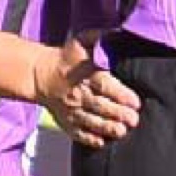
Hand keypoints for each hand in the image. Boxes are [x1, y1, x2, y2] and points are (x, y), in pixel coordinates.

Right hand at [34, 34, 140, 148]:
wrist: (40, 74)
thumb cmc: (68, 57)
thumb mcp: (81, 41)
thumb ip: (99, 37)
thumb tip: (118, 32)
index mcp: (84, 73)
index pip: (104, 84)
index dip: (120, 93)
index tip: (135, 101)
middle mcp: (78, 93)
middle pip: (99, 105)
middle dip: (117, 113)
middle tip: (133, 119)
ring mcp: (71, 110)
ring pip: (90, 121)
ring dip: (106, 127)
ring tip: (121, 132)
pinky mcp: (66, 122)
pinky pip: (77, 132)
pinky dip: (88, 138)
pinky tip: (101, 142)